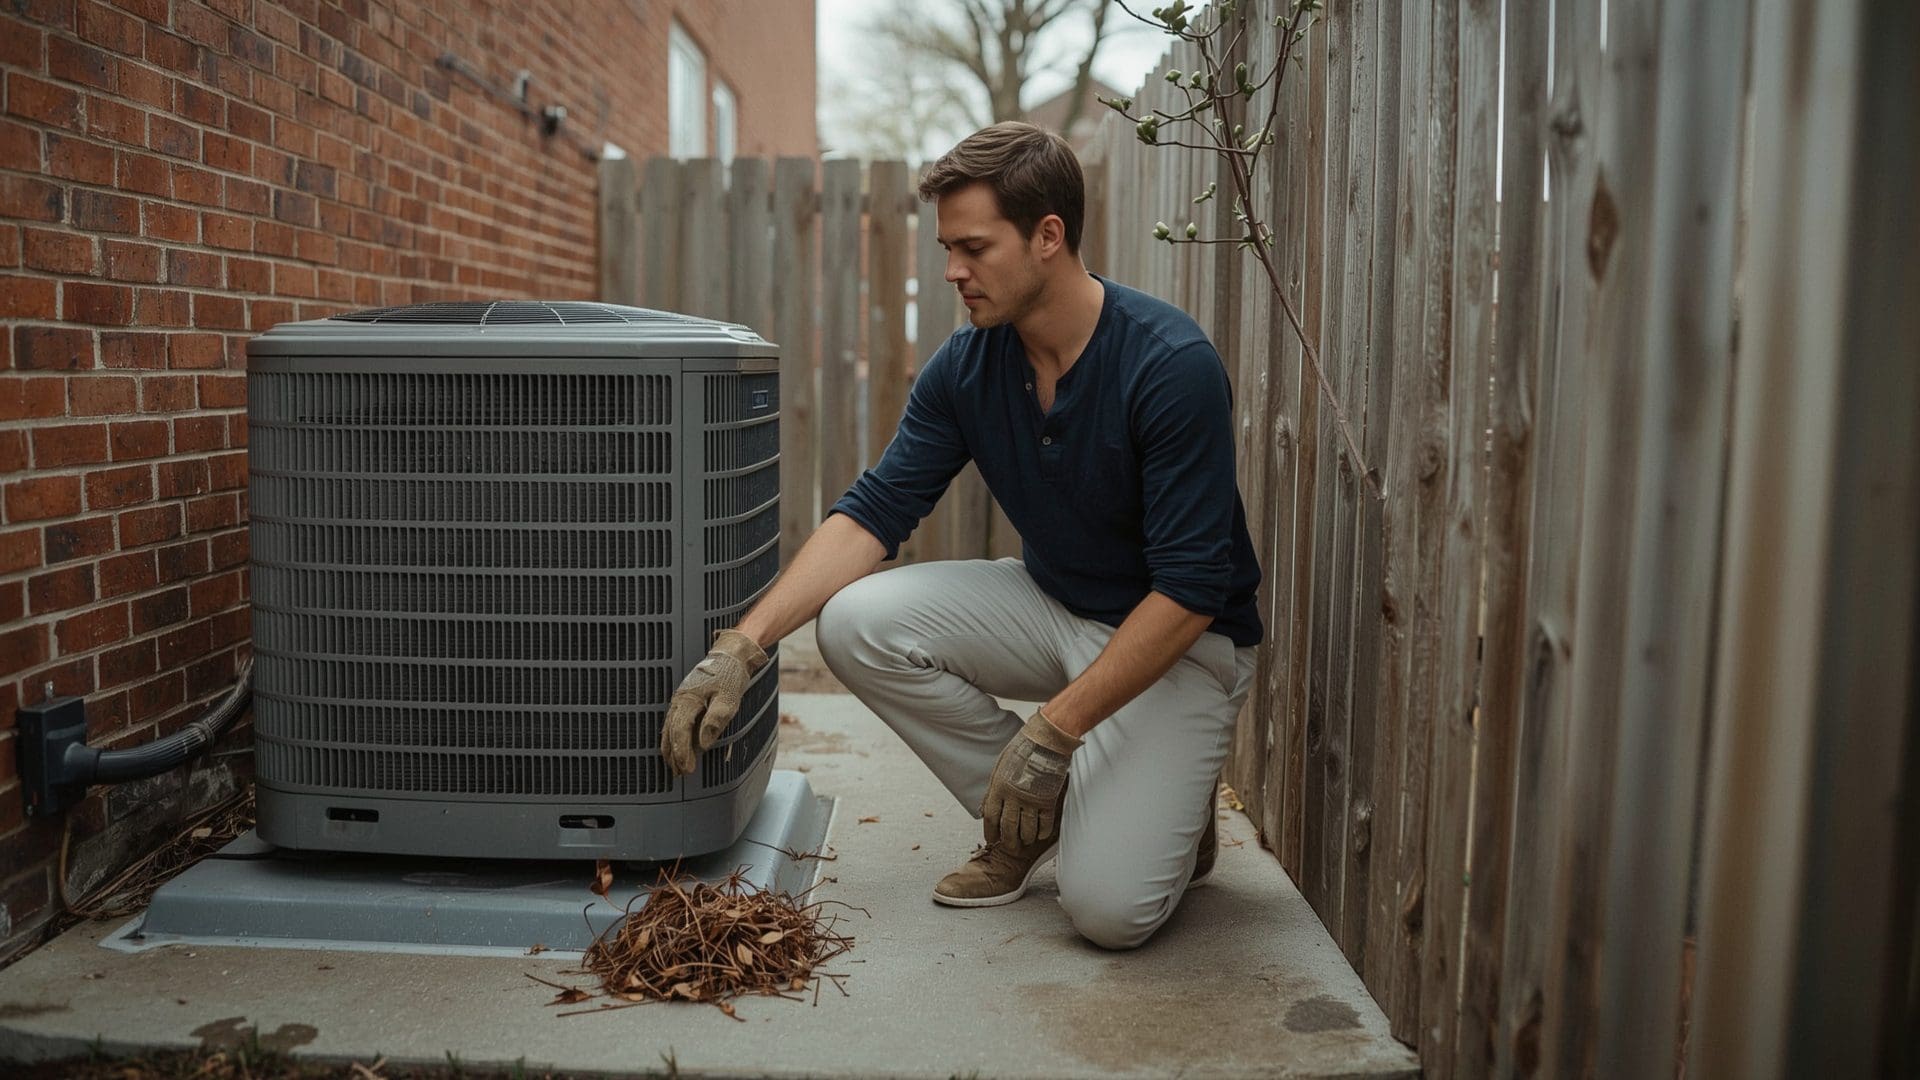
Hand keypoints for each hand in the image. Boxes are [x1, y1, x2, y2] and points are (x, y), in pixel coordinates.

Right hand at [662, 629, 768, 775]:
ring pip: (669, 728)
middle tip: (679, 773)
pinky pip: (673, 722)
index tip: (687, 768)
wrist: (731, 655)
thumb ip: (715, 721)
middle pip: (671, 732)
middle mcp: (680, 699)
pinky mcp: (684, 699)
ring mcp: (680, 699)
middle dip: (674, 754)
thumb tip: (704, 744)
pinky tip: (674, 745)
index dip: (682, 751)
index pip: (680, 731)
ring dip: (670, 747)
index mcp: (688, 699)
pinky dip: (672, 736)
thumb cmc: (731, 675)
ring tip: (674, 765)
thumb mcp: (729, 699)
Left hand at [981, 710, 1082, 845]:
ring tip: (1025, 842)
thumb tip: (990, 803)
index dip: (991, 832)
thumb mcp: (1001, 766)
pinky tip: (1041, 835)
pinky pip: (1045, 823)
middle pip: (1008, 828)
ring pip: (1026, 829)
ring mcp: (1031, 800)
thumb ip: (996, 786)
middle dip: (1008, 841)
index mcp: (998, 787)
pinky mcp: (1048, 800)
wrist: (1046, 740)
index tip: (992, 839)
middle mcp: (1013, 797)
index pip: (991, 818)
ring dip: (1025, 839)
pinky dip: (1043, 832)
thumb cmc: (1023, 749)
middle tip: (1010, 846)